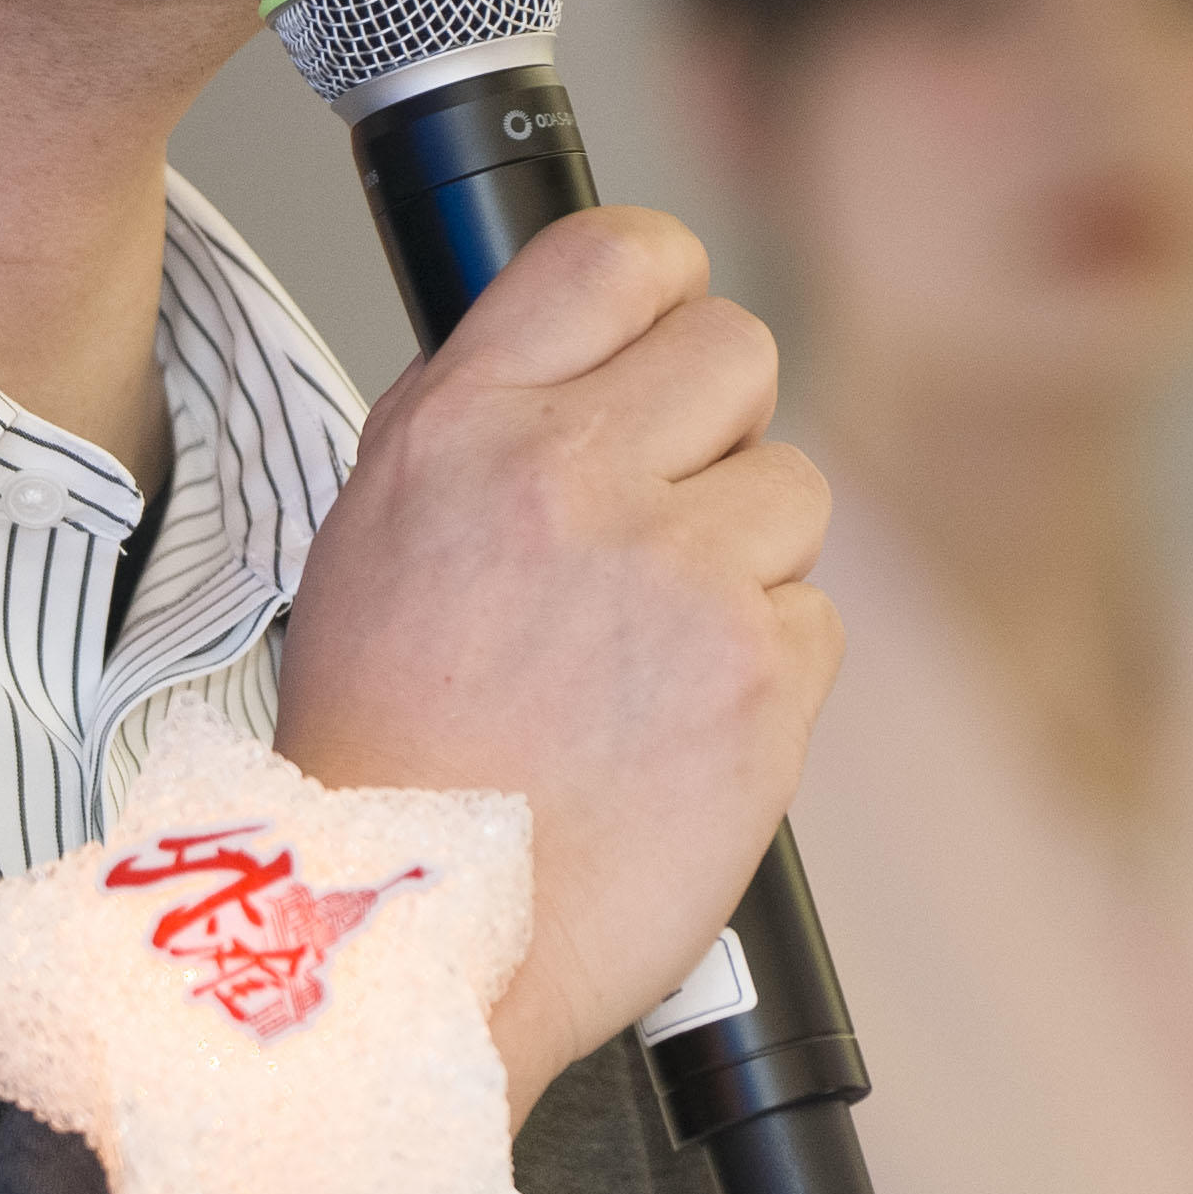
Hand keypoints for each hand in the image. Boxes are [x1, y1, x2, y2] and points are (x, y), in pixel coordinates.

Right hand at [275, 205, 832, 1099]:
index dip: (666, 286)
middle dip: (720, 430)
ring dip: (745, 567)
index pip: (614, 255)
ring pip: (792, 490)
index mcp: (459, 429)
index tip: (668, 334)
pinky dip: (765, 677)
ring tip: (650, 661)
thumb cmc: (387, 757)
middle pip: (737, 351)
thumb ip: (485, 428)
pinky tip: (677, 733)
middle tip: (670, 520)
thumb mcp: (377, 537)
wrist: (407, 937)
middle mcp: (566, 476)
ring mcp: (673, 573)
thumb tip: (594, 356)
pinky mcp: (758, 675)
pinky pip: (815, 619)